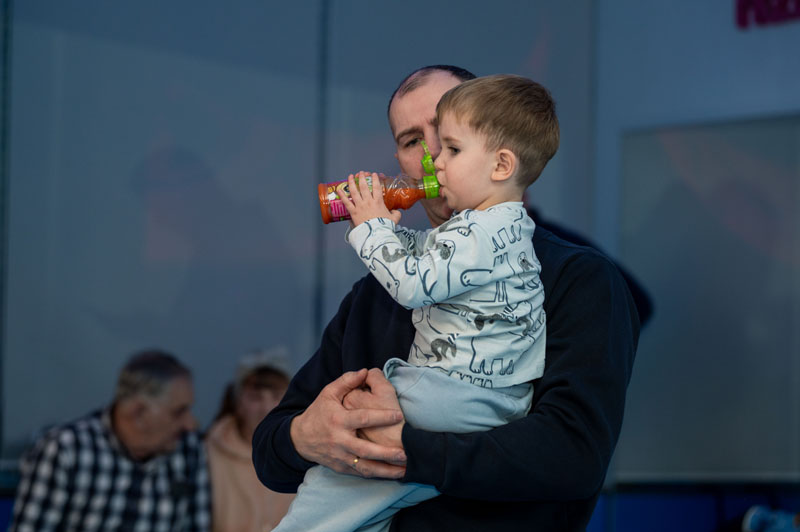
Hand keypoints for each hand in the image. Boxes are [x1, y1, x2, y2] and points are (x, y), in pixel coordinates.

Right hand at [289, 369, 406, 478]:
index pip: (363, 419)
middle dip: (386, 453)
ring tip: (404, 470)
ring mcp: (340, 457)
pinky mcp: (341, 468)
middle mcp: (340, 441)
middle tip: (405, 452)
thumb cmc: (318, 413)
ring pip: (365, 467)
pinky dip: (377, 475)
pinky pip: (361, 473)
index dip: (381, 417)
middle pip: (366, 450)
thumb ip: (346, 382)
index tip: (398, 416)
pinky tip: (392, 474)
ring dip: (385, 470)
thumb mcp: (328, 393)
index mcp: (338, 421)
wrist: (300, 439)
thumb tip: (365, 371)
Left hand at [340, 171, 401, 225]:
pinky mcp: (353, 213)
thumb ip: (396, 213)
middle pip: (364, 187)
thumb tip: (396, 211)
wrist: (376, 234)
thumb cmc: (385, 226)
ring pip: (354, 192)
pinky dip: (342, 196)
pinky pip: (346, 202)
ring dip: (352, 183)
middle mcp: (368, 202)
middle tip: (361, 173)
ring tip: (350, 176)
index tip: (374, 174)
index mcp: (378, 202)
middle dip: (362, 178)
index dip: (375, 179)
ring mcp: (360, 206)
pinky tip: (338, 190)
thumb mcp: (394, 219)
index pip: (376, 187)